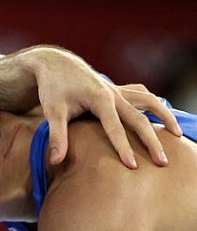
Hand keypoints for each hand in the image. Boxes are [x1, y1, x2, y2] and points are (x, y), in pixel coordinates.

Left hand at [34, 48, 181, 167]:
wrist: (55, 63)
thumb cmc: (53, 87)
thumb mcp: (52, 111)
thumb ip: (57, 137)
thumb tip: (54, 162)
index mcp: (101, 99)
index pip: (115, 128)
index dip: (124, 148)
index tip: (133, 166)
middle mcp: (114, 93)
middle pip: (140, 118)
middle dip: (152, 141)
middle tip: (163, 162)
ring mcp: (118, 90)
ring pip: (149, 101)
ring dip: (164, 117)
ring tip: (178, 135)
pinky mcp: (117, 89)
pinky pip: (142, 95)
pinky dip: (154, 104)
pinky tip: (160, 115)